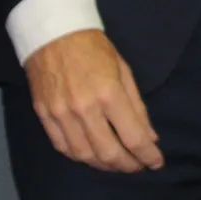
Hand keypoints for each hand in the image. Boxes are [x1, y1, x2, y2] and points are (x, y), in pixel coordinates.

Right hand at [24, 30, 163, 172]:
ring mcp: (61, 114)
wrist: (53, 33)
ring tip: (117, 164)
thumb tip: (150, 137)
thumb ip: (137, 107)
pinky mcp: (44, 116)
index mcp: (109, 93)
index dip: (148, 155)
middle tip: (137, 166)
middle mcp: (85, 109)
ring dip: (104, 165)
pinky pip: (63, 147)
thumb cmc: (94, 48)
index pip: (133, 137)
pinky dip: (80, 157)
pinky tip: (92, 156)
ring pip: (84, 155)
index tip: (156, 162)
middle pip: (108, 153)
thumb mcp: (124, 70)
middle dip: (127, 165)